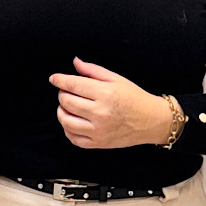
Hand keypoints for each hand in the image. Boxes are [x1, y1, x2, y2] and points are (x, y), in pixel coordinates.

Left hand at [49, 59, 172, 148]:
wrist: (151, 121)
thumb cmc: (134, 98)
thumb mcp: (116, 79)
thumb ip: (93, 70)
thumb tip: (75, 62)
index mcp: (105, 94)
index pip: (73, 85)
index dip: (60, 80)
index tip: (54, 78)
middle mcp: (100, 113)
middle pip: (66, 102)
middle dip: (63, 94)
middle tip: (68, 91)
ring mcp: (98, 130)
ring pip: (66, 121)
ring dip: (62, 112)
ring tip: (68, 107)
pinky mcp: (98, 143)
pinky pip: (73, 138)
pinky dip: (68, 129)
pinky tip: (73, 122)